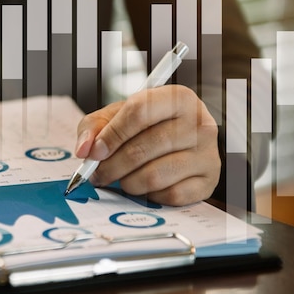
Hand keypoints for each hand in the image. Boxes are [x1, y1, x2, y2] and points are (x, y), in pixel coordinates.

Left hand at [75, 85, 219, 205]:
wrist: (181, 144)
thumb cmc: (146, 127)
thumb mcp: (118, 116)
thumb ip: (95, 127)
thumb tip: (85, 150)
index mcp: (178, 98)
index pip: (140, 111)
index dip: (112, 134)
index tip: (95, 152)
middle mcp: (200, 123)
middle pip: (145, 147)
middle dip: (112, 165)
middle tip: (97, 174)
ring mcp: (208, 154)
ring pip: (155, 175)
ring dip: (128, 182)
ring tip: (121, 179)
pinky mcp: (209, 181)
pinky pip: (170, 195)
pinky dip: (151, 195)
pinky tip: (147, 187)